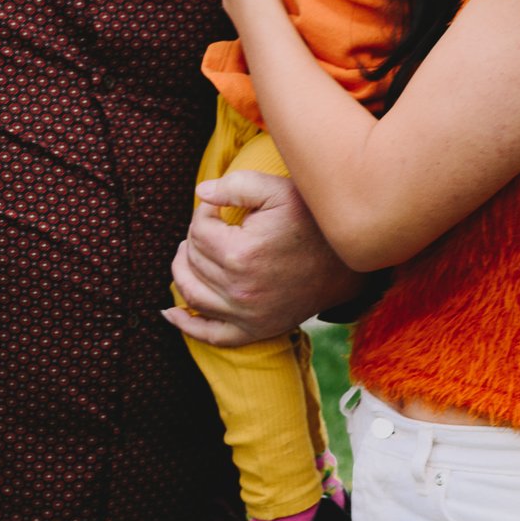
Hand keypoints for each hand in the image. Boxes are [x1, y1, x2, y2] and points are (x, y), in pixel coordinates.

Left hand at [164, 169, 360, 346]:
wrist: (347, 263)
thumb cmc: (312, 222)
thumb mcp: (277, 190)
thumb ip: (235, 185)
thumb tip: (200, 194)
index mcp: (241, 254)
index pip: (198, 230)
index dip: (203, 213)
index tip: (219, 208)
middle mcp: (240, 290)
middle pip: (193, 259)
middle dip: (195, 238)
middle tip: (211, 226)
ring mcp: (247, 316)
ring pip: (192, 293)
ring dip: (182, 271)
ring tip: (188, 253)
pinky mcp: (255, 330)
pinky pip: (212, 335)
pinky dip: (187, 326)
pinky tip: (171, 314)